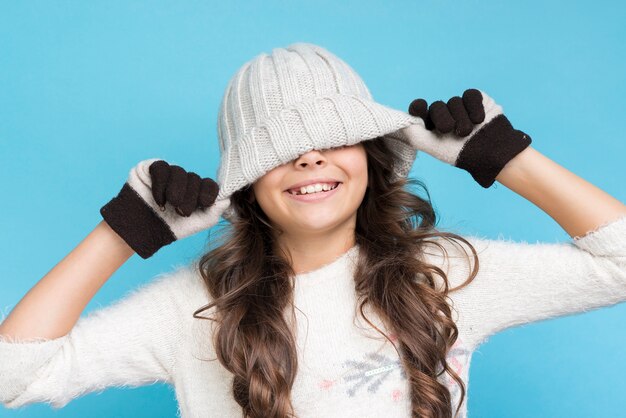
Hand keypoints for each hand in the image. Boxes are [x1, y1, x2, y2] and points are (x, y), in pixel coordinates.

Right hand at [100, 158, 229, 258]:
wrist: (142, 230)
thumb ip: (214, 212)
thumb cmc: (170, 227)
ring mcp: (168, 172)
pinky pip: (161, 169)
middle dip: (190, 198)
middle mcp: (184, 179)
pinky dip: (161, 186)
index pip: (210, 184)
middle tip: (181, 212)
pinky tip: (158, 200)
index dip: (209, 193)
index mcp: (197, 191)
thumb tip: (226, 199)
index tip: (204, 204)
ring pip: (179, 172)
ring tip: (169, 206)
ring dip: (176, 192)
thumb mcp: (197, 223)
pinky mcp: (150, 168)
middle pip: (195, 178)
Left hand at [400, 88, 531, 187]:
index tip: (420, 108)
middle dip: (444, 119)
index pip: (419, 108)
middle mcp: (445, 113)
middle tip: (453, 132)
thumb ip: (415, 135)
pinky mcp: (476, 99)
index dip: (418, 107)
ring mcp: (460, 105)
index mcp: (431, 125)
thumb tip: (401, 123)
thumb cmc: (461, 154)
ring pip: (454, 101)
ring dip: (462, 119)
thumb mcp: (434, 147)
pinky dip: (473, 108)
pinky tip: (479, 120)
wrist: (491, 153)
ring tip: (469, 132)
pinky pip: (470, 95)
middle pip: (437, 106)